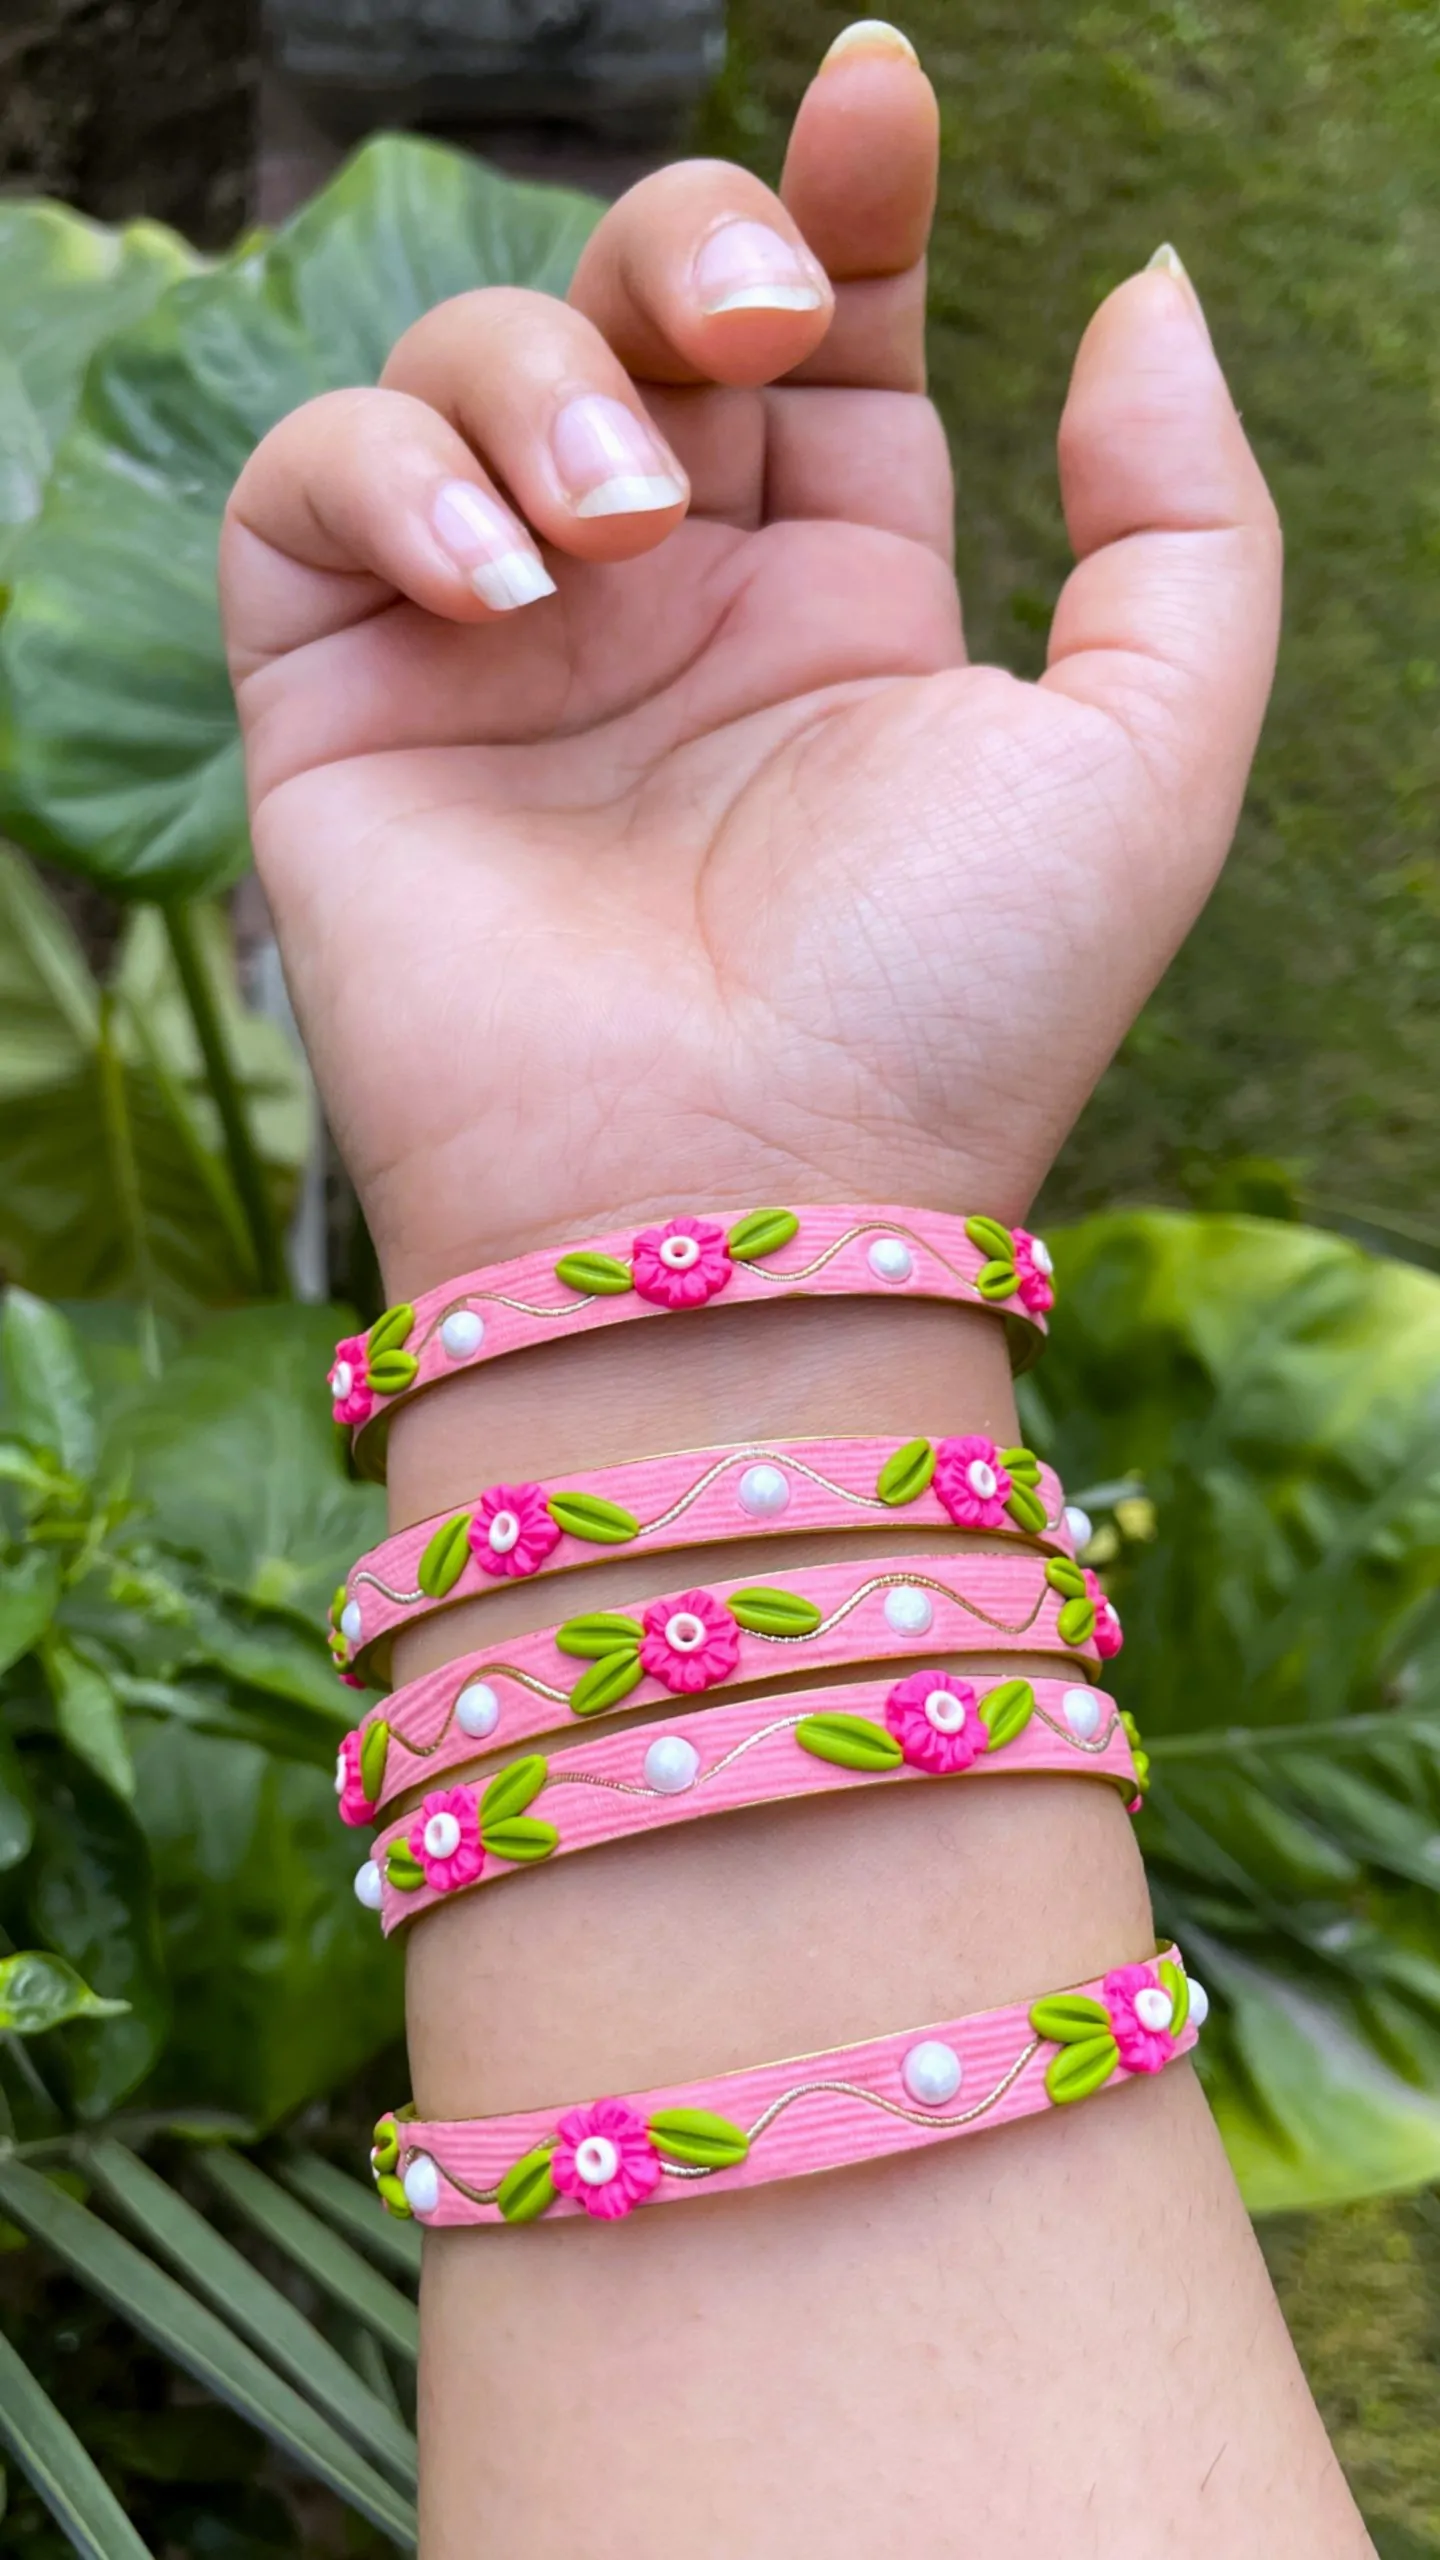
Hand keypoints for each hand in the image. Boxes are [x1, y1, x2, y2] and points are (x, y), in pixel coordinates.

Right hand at [220, 25, 1279, 1293]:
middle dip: (692, 246)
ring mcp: (498, 656)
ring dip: (540, 385)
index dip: (844, 204)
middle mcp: (662, 617)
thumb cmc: (951, 1015)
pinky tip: (497, 587)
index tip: (883, 98)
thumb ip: (1180, 515)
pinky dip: (386, 477)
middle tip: (746, 327)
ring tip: (615, 540)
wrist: (738, 1211)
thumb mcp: (1149, 759)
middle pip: (638, 309)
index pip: (826, 347)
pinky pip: (310, 492)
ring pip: (465, 367)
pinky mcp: (346, 707)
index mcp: (840, 614)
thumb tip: (1136, 288)